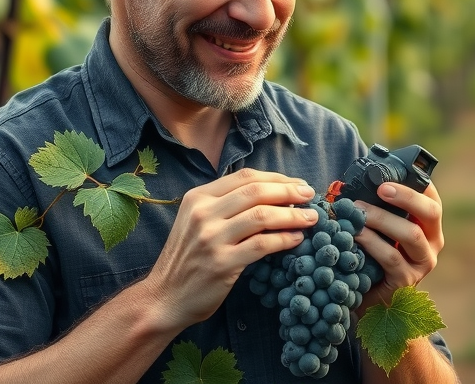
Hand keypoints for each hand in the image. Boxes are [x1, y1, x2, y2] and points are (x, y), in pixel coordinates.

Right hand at [140, 169, 317, 328]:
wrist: (164, 297)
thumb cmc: (187, 259)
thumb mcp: (196, 221)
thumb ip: (225, 205)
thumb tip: (272, 193)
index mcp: (198, 197)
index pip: (245, 177)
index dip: (277, 178)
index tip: (297, 183)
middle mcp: (203, 213)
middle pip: (256, 191)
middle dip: (289, 191)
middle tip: (309, 196)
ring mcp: (211, 238)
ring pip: (262, 215)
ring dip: (293, 215)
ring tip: (311, 218)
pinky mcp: (222, 263)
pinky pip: (262, 245)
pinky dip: (284, 239)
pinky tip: (297, 239)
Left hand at [353, 181, 443, 308]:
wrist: (368, 300)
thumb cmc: (372, 257)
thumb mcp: (379, 229)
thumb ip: (379, 209)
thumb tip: (358, 180)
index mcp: (428, 226)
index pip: (431, 198)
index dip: (419, 182)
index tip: (396, 171)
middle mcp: (432, 243)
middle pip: (430, 212)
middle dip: (406, 196)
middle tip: (381, 188)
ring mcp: (422, 264)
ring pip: (411, 234)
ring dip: (382, 219)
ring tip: (357, 210)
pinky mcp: (407, 281)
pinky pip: (391, 257)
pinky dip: (372, 242)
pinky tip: (355, 234)